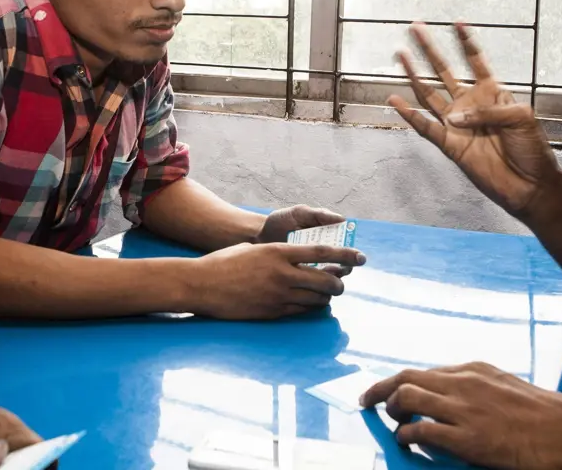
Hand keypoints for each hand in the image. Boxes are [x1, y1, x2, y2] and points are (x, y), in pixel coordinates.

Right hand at [189, 243, 365, 319]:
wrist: (201, 285)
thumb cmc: (223, 263)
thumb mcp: (253, 249)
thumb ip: (276, 254)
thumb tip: (295, 260)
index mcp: (278, 252)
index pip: (321, 253)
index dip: (345, 256)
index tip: (361, 257)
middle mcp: (282, 274)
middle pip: (325, 281)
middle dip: (339, 283)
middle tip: (341, 283)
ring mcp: (278, 295)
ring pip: (316, 299)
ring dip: (326, 298)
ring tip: (327, 295)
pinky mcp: (271, 312)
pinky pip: (300, 311)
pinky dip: (308, 307)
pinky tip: (308, 304)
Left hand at [360, 362, 561, 469]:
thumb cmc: (550, 419)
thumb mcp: (509, 391)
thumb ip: (480, 391)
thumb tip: (457, 400)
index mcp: (477, 370)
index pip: (426, 371)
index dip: (402, 382)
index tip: (390, 390)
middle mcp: (466, 383)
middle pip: (407, 377)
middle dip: (380, 388)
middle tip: (367, 402)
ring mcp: (465, 409)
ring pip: (406, 396)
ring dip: (389, 410)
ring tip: (388, 423)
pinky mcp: (468, 438)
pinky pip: (421, 431)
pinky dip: (406, 435)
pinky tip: (405, 442)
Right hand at [391, 23, 561, 218]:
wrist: (529, 184)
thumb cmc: (532, 149)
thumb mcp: (520, 118)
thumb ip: (487, 111)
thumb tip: (454, 117)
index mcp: (492, 93)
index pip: (476, 61)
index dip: (466, 42)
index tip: (457, 22)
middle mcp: (471, 104)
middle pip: (445, 71)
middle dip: (430, 49)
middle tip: (416, 28)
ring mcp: (458, 124)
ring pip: (430, 94)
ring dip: (414, 75)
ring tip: (401, 55)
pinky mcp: (450, 145)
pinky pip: (425, 127)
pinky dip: (409, 114)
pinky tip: (394, 99)